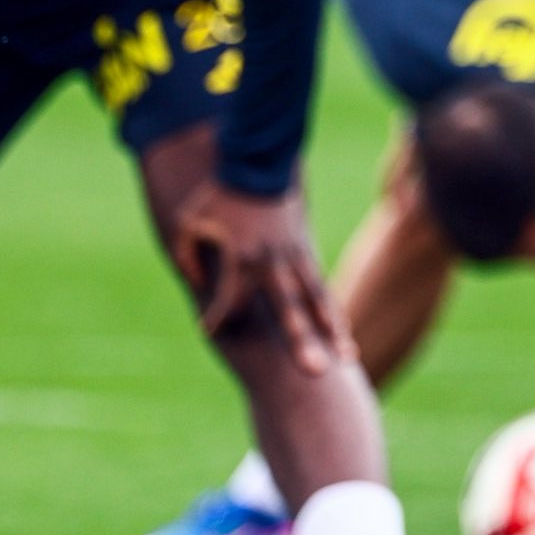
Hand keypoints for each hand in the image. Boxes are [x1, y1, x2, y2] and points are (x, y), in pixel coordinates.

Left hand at [169, 179, 353, 375]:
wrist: (259, 161)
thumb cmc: (218, 194)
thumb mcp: (188, 222)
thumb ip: (186, 256)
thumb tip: (194, 282)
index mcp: (242, 258)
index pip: (230, 302)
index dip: (216, 318)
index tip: (208, 331)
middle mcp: (273, 264)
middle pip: (291, 311)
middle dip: (302, 343)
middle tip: (315, 372)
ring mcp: (294, 258)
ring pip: (317, 300)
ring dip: (333, 329)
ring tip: (348, 358)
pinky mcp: (305, 250)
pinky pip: (320, 285)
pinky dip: (332, 310)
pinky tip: (344, 334)